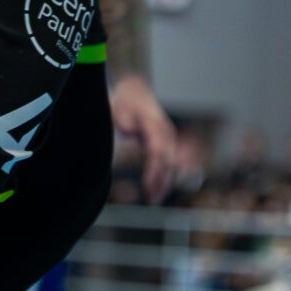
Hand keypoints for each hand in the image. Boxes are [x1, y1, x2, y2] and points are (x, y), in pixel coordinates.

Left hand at [110, 74, 181, 202]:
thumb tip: (129, 135)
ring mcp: (168, 136)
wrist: (134, 90)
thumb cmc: (125, 102)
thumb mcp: (120, 111)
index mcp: (155, 124)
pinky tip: (157, 189)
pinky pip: (168, 161)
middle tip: (151, 200)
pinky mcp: (166, 141)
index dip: (154, 171)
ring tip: (154, 199)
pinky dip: (164, 176)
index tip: (147, 187)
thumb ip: (125, 124)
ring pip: (170, 163)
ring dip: (164, 182)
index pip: (157, 152)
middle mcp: (165, 131)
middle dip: (161, 181)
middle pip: (167, 160)